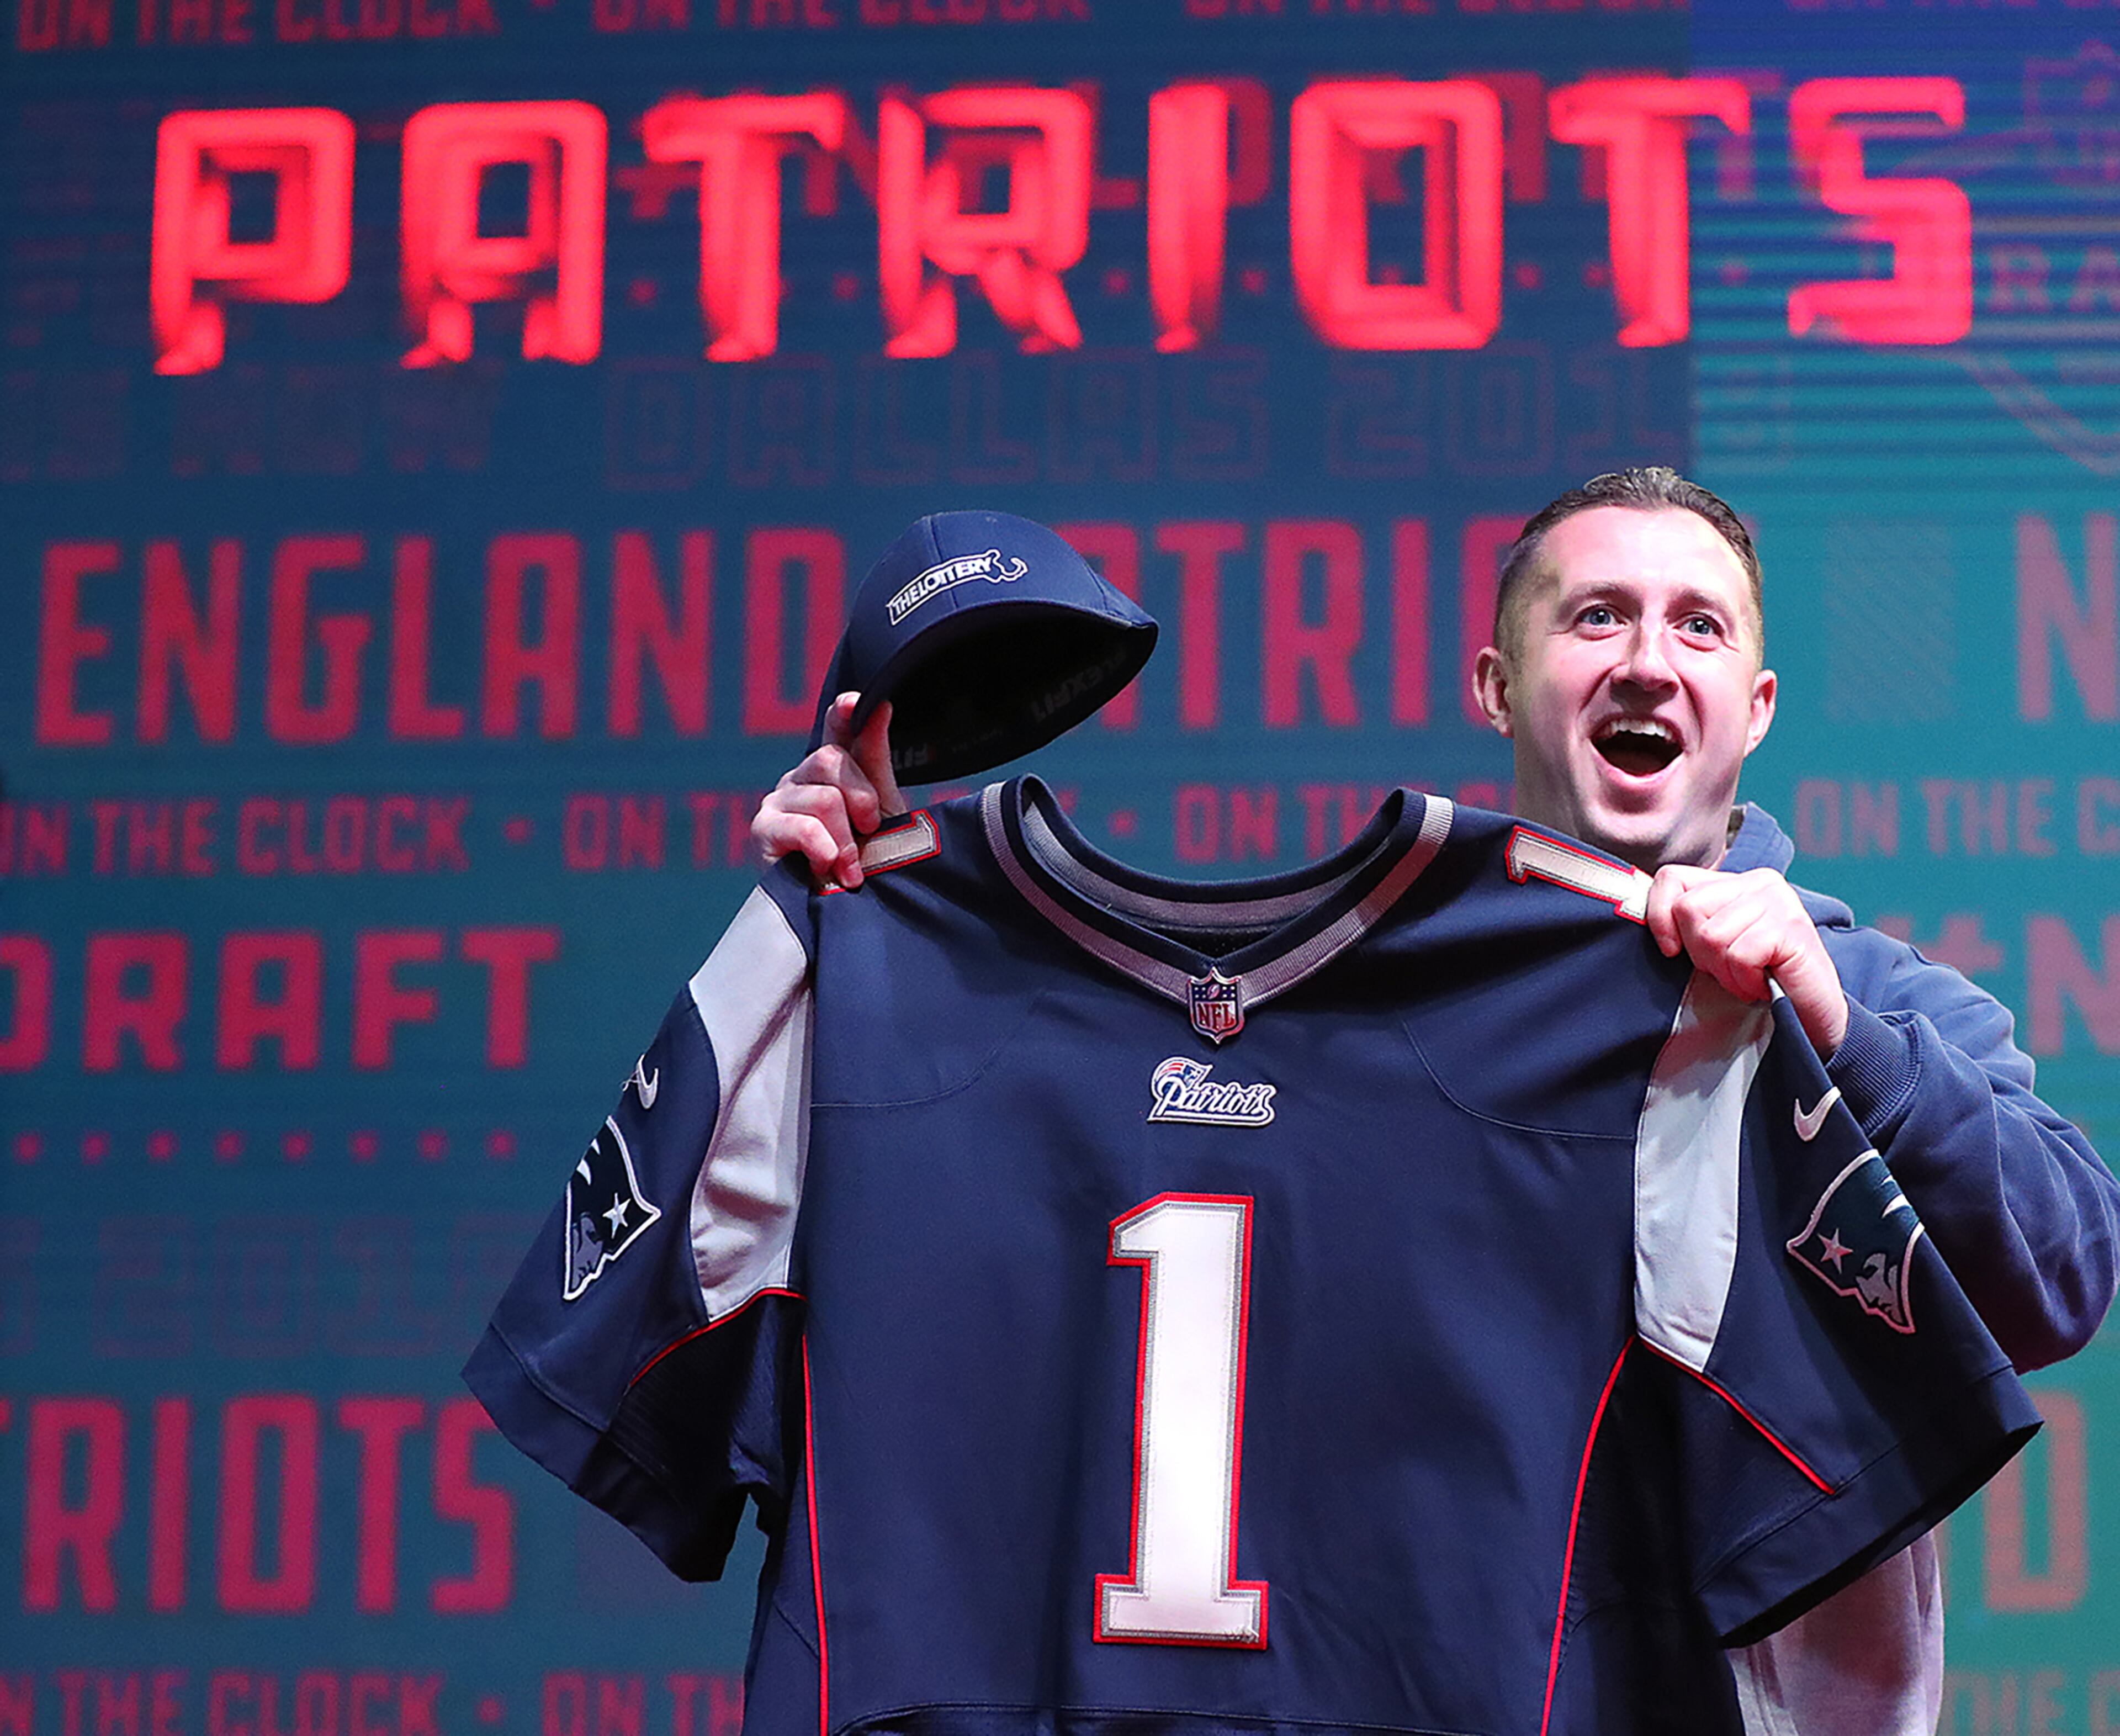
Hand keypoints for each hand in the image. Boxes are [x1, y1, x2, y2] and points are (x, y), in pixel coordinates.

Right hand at [750, 693, 903, 887]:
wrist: (843, 915)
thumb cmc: (862, 862)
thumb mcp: (880, 812)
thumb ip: (874, 759)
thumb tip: (881, 706)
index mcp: (833, 768)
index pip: (836, 725)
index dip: (845, 712)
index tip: (857, 703)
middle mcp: (801, 776)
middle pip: (832, 759)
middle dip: (862, 798)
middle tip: (870, 831)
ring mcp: (778, 800)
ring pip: (824, 799)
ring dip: (847, 842)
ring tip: (850, 870)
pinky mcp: (763, 830)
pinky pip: (803, 827)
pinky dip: (824, 851)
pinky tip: (828, 872)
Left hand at [1644, 864, 1849, 1056]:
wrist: (1813, 1017)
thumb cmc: (1759, 981)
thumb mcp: (1714, 948)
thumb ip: (1688, 925)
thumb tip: (1638, 916)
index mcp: (1735, 882)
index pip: (1673, 877)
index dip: (1659, 916)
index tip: (1671, 950)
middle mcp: (1758, 882)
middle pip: (1688, 909)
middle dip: (1699, 953)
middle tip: (1728, 969)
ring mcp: (1778, 901)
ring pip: (1712, 936)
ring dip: (1725, 971)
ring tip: (1748, 978)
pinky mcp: (1791, 927)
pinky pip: (1739, 954)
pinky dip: (1745, 980)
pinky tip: (1763, 984)